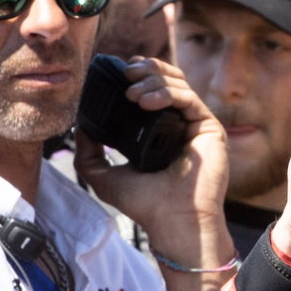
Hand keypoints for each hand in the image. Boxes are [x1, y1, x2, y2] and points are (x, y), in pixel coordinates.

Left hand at [73, 56, 230, 263]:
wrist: (171, 221)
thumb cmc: (144, 205)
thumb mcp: (102, 174)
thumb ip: (88, 150)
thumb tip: (80, 125)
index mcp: (160, 131)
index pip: (152, 90)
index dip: (137, 75)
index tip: (117, 72)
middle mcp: (180, 126)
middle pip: (169, 80)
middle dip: (146, 70)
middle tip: (125, 74)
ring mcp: (197, 127)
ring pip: (180, 85)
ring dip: (153, 80)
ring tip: (132, 93)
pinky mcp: (210, 130)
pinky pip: (190, 99)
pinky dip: (167, 94)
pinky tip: (146, 102)